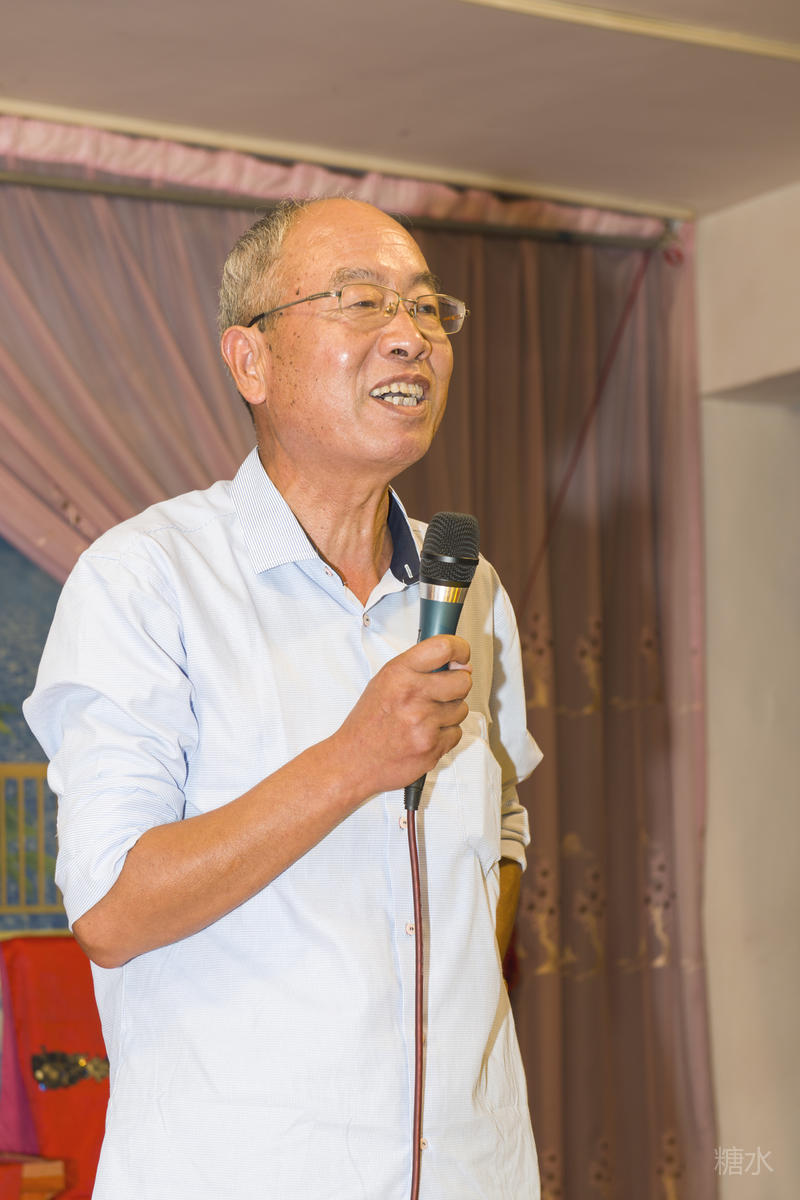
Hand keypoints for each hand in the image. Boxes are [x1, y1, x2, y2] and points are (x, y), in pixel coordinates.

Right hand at [332, 635, 471, 798]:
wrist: (352, 761)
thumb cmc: (368, 723)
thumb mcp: (383, 682)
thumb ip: (417, 669)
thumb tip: (455, 664)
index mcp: (398, 674)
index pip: (443, 648)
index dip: (460, 649)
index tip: (461, 655)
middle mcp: (412, 696)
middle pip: (463, 681)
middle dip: (457, 685)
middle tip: (443, 691)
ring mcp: (424, 723)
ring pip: (462, 709)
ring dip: (449, 712)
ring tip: (425, 717)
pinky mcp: (432, 747)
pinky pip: (456, 733)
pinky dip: (445, 735)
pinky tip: (425, 734)